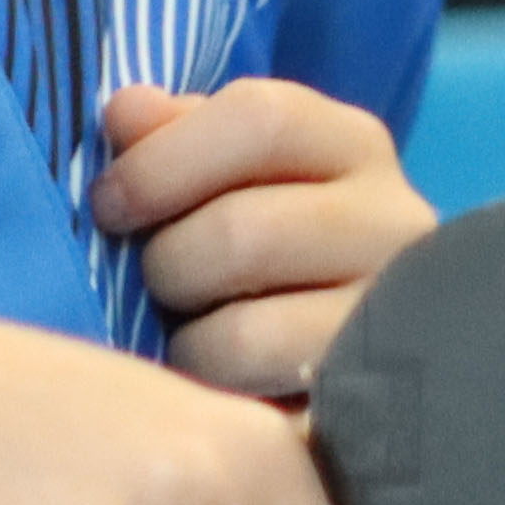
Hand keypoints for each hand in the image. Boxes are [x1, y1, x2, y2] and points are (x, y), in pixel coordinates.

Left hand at [89, 76, 431, 403]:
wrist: (339, 356)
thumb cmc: (257, 252)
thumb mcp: (220, 177)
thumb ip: (173, 138)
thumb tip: (125, 111)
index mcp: (351, 145)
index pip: (261, 119)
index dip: (163, 161)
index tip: (110, 204)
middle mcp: (394, 221)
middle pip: (242, 231)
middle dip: (166, 265)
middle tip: (154, 286)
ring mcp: (391, 318)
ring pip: (244, 327)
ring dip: (185, 336)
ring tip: (189, 334)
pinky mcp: (370, 393)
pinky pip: (257, 394)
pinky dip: (211, 383)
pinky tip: (217, 379)